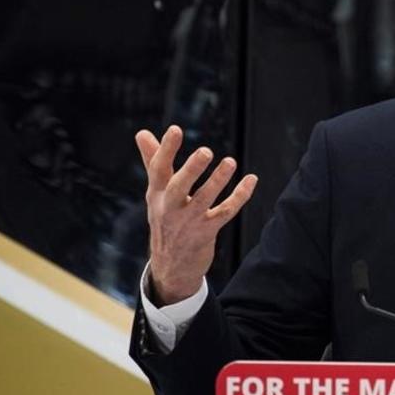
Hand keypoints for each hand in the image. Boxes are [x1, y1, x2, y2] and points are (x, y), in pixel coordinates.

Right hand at [136, 125, 257, 304]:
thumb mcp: (156, 192)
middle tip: (206, 151)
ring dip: (218, 181)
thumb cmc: (166, 218)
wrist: (171, 265)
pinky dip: (240, 196)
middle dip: (191, 169)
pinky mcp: (207, 232)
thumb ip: (153, 161)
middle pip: (178, 186)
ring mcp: (189, 221)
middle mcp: (171, 208)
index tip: (175, 129)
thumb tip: (142, 133)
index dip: (165, 149)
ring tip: (231, 162)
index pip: (158, 169)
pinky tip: (252, 179)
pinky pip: (226, 212)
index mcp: (157, 194)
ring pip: (204, 200)